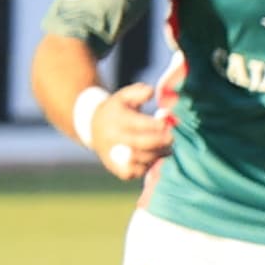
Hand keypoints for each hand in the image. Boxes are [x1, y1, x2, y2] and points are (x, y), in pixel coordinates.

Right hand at [90, 54, 186, 180]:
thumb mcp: (124, 96)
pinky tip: (154, 158)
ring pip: (140, 160)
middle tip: (172, 139)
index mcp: (117, 119)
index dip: (157, 125)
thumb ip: (138, 92)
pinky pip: (133, 172)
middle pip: (141, 144)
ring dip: (157, 155)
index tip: (167, 124)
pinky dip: (146, 167)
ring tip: (167, 149)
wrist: (92, 127)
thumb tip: (151, 92)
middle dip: (160, 142)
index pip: (139, 124)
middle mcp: (113, 138)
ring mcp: (113, 155)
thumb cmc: (116, 109)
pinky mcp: (114, 168)